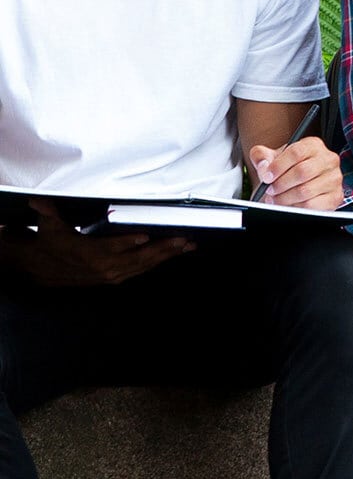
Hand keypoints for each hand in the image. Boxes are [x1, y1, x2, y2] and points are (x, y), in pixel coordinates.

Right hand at [8, 200, 192, 286]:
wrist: (44, 269)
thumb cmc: (51, 242)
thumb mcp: (48, 225)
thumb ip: (47, 212)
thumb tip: (38, 201)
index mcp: (89, 252)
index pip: (111, 247)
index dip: (128, 242)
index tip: (146, 236)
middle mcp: (105, 266)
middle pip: (138, 257)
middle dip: (163, 248)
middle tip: (183, 239)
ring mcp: (114, 274)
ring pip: (145, 265)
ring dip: (168, 256)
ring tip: (188, 246)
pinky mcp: (119, 277)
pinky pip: (143, 269)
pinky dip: (160, 261)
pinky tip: (175, 254)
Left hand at [248, 138, 342, 209]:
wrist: (301, 183)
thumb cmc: (288, 168)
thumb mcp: (272, 157)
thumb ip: (261, 156)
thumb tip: (264, 166)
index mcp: (313, 145)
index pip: (296, 152)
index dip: (278, 166)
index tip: (266, 176)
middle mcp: (328, 159)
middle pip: (302, 172)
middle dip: (281, 184)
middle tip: (270, 190)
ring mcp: (334, 179)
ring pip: (306, 191)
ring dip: (286, 198)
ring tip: (276, 199)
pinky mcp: (336, 196)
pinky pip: (313, 205)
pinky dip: (297, 207)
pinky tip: (289, 205)